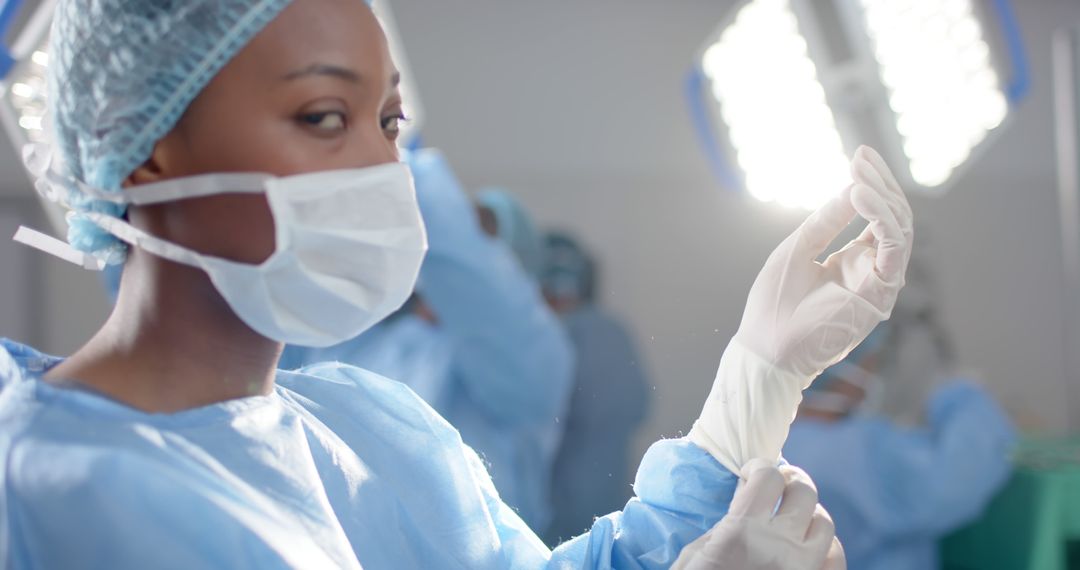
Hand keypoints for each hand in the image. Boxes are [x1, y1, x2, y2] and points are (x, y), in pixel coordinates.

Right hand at [672, 459, 845, 569]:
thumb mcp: (696, 554)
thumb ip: (726, 525)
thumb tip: (747, 500)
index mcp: (741, 532)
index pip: (768, 476)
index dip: (759, 467)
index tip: (751, 473)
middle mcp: (780, 547)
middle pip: (803, 490)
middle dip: (788, 482)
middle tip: (777, 487)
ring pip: (826, 522)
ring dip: (808, 515)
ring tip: (792, 520)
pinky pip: (836, 557)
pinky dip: (825, 547)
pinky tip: (807, 549)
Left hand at [689, 146, 912, 471]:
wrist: (767, 348)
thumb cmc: (775, 305)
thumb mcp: (798, 249)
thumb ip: (827, 221)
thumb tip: (852, 186)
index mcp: (853, 262)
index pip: (876, 217)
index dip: (871, 185)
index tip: (860, 155)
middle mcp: (871, 271)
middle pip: (892, 219)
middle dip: (880, 184)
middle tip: (861, 158)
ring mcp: (878, 284)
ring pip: (899, 230)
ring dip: (882, 197)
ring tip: (858, 174)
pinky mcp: (880, 295)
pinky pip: (893, 250)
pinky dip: (881, 219)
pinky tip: (860, 196)